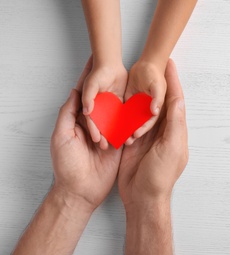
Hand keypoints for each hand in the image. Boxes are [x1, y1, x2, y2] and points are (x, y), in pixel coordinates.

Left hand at [51, 57, 121, 210]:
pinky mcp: (119, 143)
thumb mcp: (61, 136)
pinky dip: (132, 118)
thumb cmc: (67, 165)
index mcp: (79, 121)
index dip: (89, 78)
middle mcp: (96, 124)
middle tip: (119, 67)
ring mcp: (108, 133)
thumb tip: (74, 91)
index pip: (87, 96)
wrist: (80, 191)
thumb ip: (68, 114)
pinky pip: (126, 128)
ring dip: (124, 99)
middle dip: (111, 84)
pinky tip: (141, 105)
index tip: (95, 61)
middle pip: (104, 101)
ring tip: (134, 82)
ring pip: (117, 112)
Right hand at [82, 55, 127, 148]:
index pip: (91, 121)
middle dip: (104, 135)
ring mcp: (110, 107)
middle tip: (107, 146)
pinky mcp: (120, 104)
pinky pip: (123, 116)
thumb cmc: (98, 73)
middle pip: (101, 124)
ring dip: (115, 131)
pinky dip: (125, 123)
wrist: (110, 63)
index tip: (97, 140)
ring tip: (119, 141)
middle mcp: (100, 108)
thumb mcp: (90, 85)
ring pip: (112, 122)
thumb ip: (88, 97)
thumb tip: (87, 111)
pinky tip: (129, 131)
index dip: (94, 131)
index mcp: (90, 105)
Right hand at [118, 59, 187, 208]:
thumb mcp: (171, 148)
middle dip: (159, 83)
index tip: (169, 64)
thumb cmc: (160, 176)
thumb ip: (174, 123)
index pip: (175, 101)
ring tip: (137, 75)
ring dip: (142, 92)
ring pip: (145, 109)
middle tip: (153, 64)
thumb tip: (179, 99)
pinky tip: (123, 97)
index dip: (173, 81)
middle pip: (161, 101)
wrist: (143, 197)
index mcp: (175, 130)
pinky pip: (131, 121)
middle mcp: (162, 131)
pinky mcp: (133, 141)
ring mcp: (147, 136)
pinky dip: (129, 109)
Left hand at [124, 59, 166, 144]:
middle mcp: (146, 110)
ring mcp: (138, 106)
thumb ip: (157, 99)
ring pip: (131, 120)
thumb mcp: (158, 87)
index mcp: (155, 108)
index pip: (149, 122)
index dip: (143, 129)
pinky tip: (112, 124)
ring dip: (125, 128)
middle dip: (133, 132)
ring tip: (118, 136)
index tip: (135, 135)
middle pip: (139, 124)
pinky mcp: (129, 102)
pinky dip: (119, 118)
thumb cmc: (155, 75)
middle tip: (126, 141)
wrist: (147, 64)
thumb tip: (155, 111)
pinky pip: (124, 112)